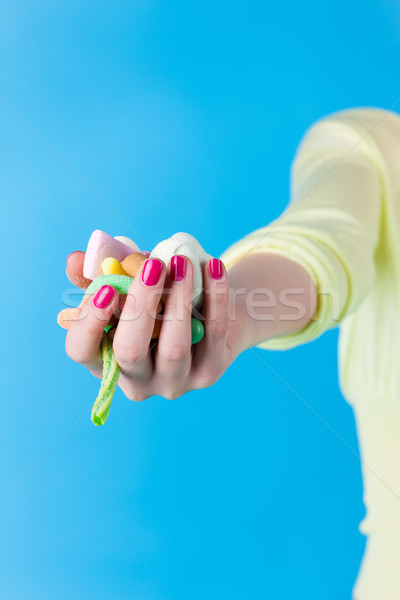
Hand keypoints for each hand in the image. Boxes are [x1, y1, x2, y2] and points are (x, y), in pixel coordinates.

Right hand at [64, 252, 250, 401]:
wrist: (209, 310)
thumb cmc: (157, 297)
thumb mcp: (127, 283)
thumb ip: (99, 272)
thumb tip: (75, 259)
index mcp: (105, 357)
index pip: (82, 350)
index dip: (89, 322)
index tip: (107, 289)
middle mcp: (136, 380)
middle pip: (129, 352)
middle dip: (140, 305)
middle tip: (153, 266)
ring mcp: (174, 381)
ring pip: (173, 349)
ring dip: (178, 299)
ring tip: (182, 262)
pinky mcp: (209, 372)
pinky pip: (213, 334)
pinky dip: (215, 297)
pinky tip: (213, 267)